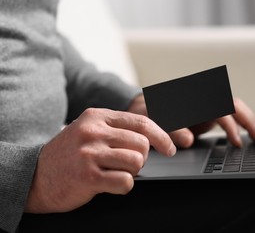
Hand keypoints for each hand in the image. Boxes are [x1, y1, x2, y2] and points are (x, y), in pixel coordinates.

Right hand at [25, 108, 175, 212]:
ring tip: (114, 173)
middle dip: (140, 158)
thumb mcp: (90, 131)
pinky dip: (123, 186)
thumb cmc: (69, 155)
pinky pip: (125, 182)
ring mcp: (89, 153)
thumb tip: (154, 136)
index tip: (170, 148)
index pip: (141, 122)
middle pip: (142, 144)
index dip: (162, 136)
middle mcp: (93, 131)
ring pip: (137, 162)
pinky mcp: (88, 175)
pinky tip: (108, 184)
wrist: (35, 177)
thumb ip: (117, 129)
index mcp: (97, 116)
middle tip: (125, 165)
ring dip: (131, 172)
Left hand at [128, 95, 254, 147]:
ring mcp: (208, 104)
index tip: (236, 141)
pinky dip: (241, 122)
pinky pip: (230, 114)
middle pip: (233, 104)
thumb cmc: (150, 113)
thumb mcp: (156, 122)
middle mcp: (204, 98)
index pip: (219, 108)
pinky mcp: (209, 112)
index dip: (230, 125)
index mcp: (193, 98)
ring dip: (248, 121)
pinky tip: (248, 133)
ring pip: (235, 107)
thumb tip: (188, 140)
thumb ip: (171, 130)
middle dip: (248, 120)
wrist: (144, 107)